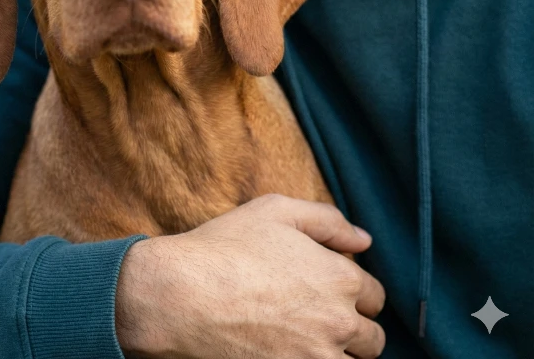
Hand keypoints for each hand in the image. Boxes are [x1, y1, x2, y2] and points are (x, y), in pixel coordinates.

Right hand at [115, 194, 385, 357]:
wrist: (181, 297)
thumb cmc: (225, 248)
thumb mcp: (276, 211)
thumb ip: (328, 221)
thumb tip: (363, 241)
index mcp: (340, 277)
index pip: (374, 296)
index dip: (353, 291)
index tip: (328, 292)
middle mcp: (338, 322)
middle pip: (371, 339)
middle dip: (352, 329)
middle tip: (317, 320)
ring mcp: (317, 358)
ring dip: (337, 354)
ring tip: (305, 341)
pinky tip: (292, 353)